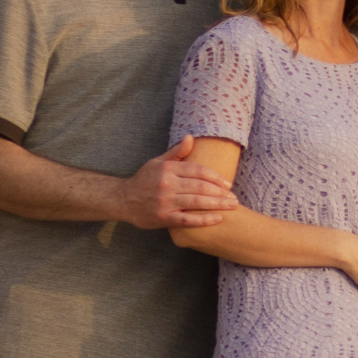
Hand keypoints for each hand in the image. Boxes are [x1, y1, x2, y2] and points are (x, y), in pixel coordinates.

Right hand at [120, 137, 238, 229]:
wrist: (123, 200)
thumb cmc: (144, 180)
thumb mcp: (157, 162)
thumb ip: (176, 152)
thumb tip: (191, 137)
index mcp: (168, 169)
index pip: (198, 170)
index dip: (216, 176)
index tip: (228, 183)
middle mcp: (167, 184)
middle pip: (200, 186)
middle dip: (221, 192)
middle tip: (234, 197)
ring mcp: (165, 202)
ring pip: (197, 202)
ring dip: (217, 204)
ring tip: (232, 206)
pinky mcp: (163, 218)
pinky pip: (187, 219)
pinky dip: (204, 219)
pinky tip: (218, 218)